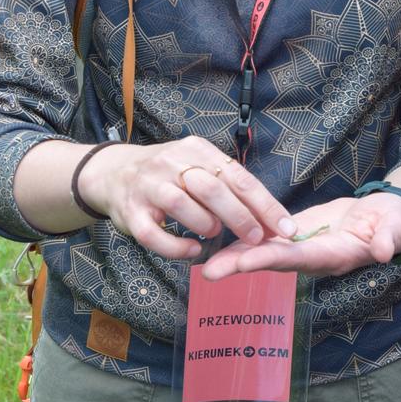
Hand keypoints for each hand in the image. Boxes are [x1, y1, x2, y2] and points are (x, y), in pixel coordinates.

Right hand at [77, 136, 295, 260]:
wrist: (113, 173)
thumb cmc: (169, 175)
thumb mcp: (198, 166)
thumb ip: (228, 185)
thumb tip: (271, 217)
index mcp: (196, 149)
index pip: (238, 176)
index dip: (265, 204)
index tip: (286, 228)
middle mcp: (171, 163)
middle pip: (212, 188)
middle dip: (240, 217)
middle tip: (258, 239)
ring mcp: (148, 185)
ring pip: (181, 204)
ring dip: (205, 225)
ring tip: (213, 235)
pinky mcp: (130, 212)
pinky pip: (154, 234)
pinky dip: (176, 247)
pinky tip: (191, 252)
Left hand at [198, 192, 400, 279]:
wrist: (394, 217)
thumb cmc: (399, 221)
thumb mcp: (398, 226)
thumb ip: (390, 237)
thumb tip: (384, 251)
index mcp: (335, 255)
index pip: (298, 259)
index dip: (271, 260)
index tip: (244, 263)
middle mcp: (315, 257)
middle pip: (273, 261)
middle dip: (240, 265)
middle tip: (206, 272)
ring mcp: (306, 247)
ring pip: (266, 253)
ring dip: (235, 257)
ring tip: (203, 262)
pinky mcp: (300, 233)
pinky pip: (270, 238)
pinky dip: (246, 241)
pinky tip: (221, 240)